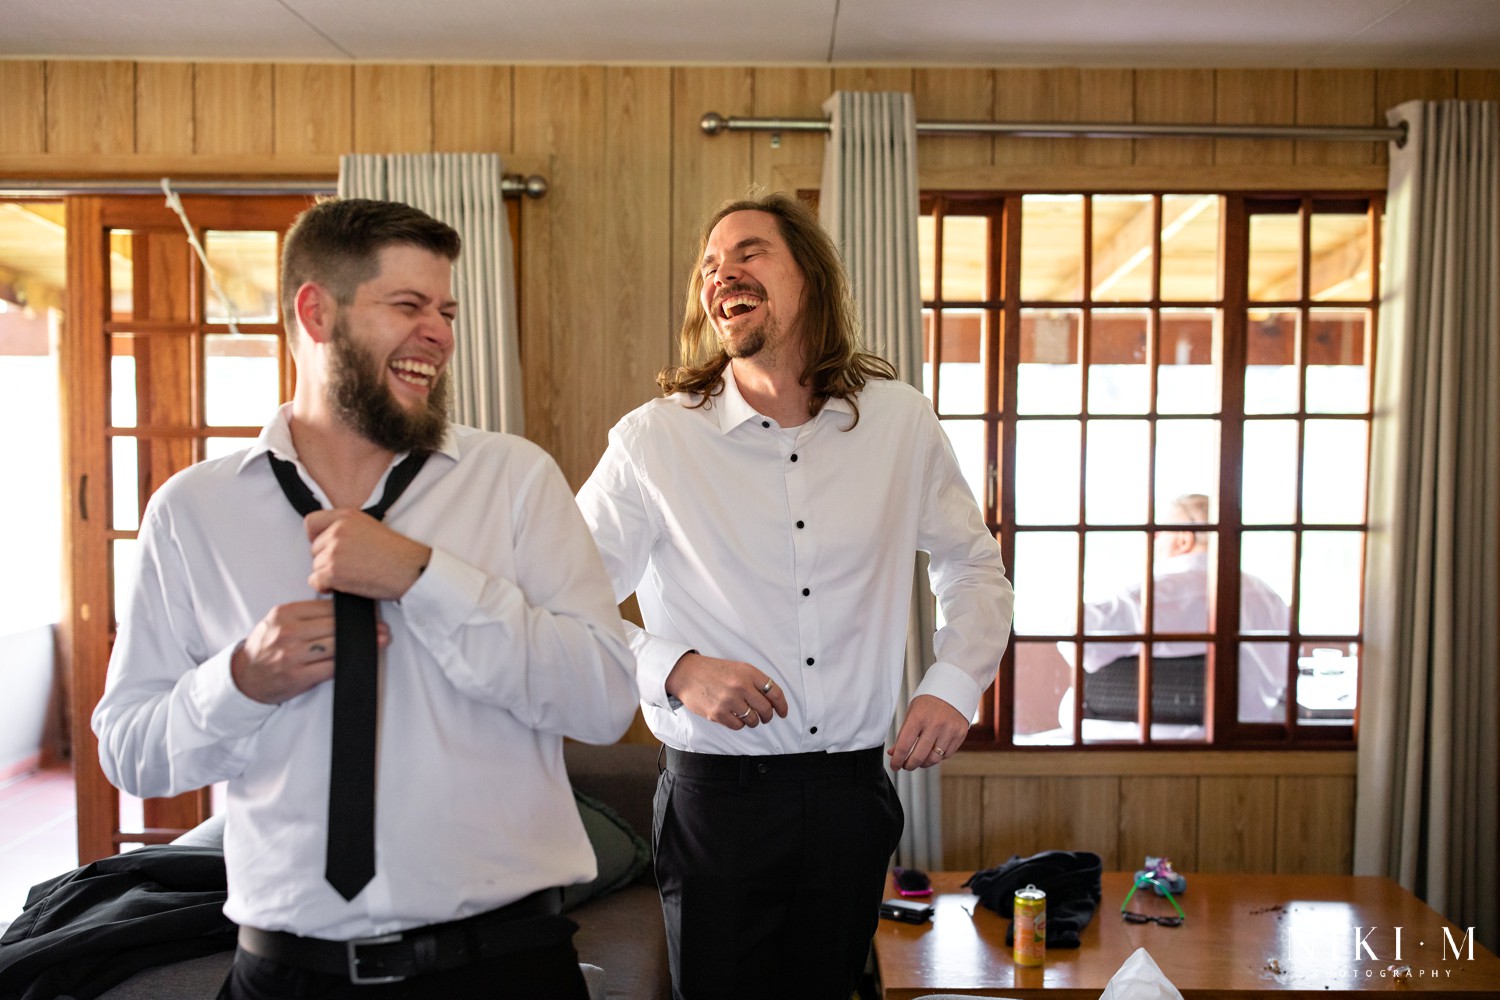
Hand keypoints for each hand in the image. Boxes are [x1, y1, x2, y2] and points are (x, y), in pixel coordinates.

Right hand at [231, 600, 390, 703]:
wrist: (244, 676)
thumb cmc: (266, 646)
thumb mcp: (278, 622)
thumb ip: (305, 614)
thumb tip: (343, 609)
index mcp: (284, 614)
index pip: (326, 608)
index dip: (351, 612)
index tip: (370, 613)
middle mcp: (287, 632)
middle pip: (334, 626)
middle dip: (362, 628)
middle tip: (383, 628)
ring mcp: (291, 655)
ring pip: (335, 646)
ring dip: (361, 645)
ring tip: (380, 641)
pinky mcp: (297, 676)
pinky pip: (330, 668)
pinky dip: (347, 663)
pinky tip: (360, 660)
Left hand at [303, 509, 432, 599]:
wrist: (409, 569)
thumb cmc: (396, 553)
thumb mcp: (370, 526)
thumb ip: (346, 527)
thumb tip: (328, 538)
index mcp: (346, 517)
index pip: (311, 522)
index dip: (315, 536)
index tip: (324, 546)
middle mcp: (337, 531)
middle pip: (314, 548)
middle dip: (326, 558)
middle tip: (347, 565)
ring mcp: (333, 551)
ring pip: (315, 566)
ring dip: (328, 574)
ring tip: (351, 574)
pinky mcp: (333, 571)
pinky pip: (315, 581)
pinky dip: (325, 587)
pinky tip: (343, 585)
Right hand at [665, 652, 788, 729]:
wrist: (687, 674)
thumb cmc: (713, 671)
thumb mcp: (737, 668)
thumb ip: (754, 681)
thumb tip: (771, 700)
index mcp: (748, 673)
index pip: (774, 692)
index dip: (782, 705)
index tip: (783, 712)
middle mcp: (740, 686)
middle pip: (766, 709)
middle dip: (768, 716)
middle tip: (765, 717)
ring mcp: (729, 700)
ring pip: (753, 719)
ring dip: (753, 721)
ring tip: (747, 716)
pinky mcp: (718, 713)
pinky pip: (738, 725)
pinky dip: (739, 723)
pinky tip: (734, 716)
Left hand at [888, 694, 968, 770]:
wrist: (954, 687)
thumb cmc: (929, 700)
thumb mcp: (912, 712)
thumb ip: (903, 734)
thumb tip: (894, 753)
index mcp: (918, 717)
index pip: (904, 746)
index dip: (897, 760)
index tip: (894, 766)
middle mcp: (935, 724)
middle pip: (919, 756)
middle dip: (909, 765)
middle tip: (905, 766)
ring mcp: (949, 730)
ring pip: (934, 759)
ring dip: (924, 764)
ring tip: (919, 760)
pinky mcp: (960, 734)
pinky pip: (947, 755)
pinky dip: (938, 757)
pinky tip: (933, 751)